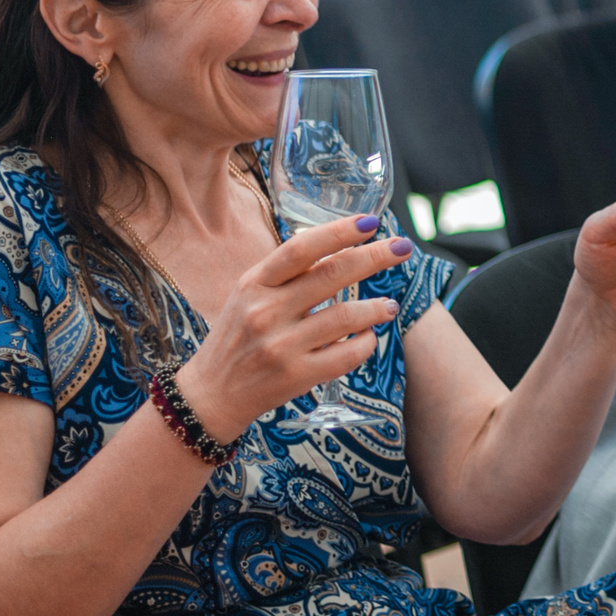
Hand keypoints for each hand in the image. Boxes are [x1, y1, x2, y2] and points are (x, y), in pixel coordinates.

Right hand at [178, 214, 412, 442]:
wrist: (212, 394)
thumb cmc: (238, 336)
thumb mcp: (249, 295)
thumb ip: (286, 273)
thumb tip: (339, 244)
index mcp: (254, 283)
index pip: (301, 248)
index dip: (340, 231)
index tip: (371, 221)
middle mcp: (266, 311)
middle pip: (334, 274)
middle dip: (377, 256)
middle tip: (404, 248)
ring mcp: (281, 346)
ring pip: (348, 316)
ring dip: (378, 307)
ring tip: (389, 306)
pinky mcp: (296, 376)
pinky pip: (348, 354)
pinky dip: (367, 342)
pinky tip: (369, 337)